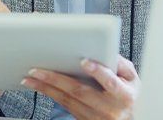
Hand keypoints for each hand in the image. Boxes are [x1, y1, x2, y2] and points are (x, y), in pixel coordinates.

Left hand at [21, 55, 139, 119]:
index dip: (99, 72)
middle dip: (56, 79)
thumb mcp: (134, 79)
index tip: (85, 61)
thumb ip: (121, 64)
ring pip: (67, 101)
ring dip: (45, 88)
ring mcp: (95, 117)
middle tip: (36, 69)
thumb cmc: (131, 95)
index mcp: (124, 96)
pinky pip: (64, 106)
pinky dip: (50, 94)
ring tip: (29, 77)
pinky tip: (38, 86)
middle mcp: (109, 109)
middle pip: (79, 92)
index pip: (111, 83)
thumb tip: (106, 50)